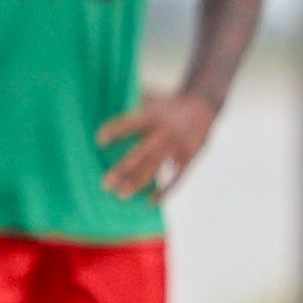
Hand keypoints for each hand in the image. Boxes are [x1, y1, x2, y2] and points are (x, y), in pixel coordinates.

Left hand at [97, 88, 217, 198]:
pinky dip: (165, 191)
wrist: (203, 104)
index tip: (99, 142)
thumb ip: (129, 106)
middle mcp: (163, 132)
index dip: (114, 131)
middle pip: (139, 153)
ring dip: (137, 182)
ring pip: (154, 167)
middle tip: (105, 184)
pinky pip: (177, 177)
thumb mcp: (151, 99)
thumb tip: (100, 105)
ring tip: (121, 195)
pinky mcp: (189, 157)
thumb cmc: (167, 105)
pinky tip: (151, 203)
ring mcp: (177, 146)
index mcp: (151, 117)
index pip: (128, 124)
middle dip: (122, 169)